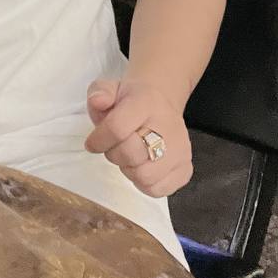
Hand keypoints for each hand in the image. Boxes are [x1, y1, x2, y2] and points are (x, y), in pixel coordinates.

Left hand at [84, 77, 192, 197]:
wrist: (160, 104)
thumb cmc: (130, 101)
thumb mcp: (110, 88)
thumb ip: (99, 93)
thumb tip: (98, 101)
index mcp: (146, 102)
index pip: (118, 128)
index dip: (99, 139)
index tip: (91, 143)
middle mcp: (169, 126)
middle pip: (131, 154)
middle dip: (113, 154)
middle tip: (113, 147)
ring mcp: (181, 149)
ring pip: (145, 176)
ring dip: (128, 169)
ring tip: (128, 156)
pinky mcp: (185, 168)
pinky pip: (157, 189)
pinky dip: (143, 183)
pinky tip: (142, 165)